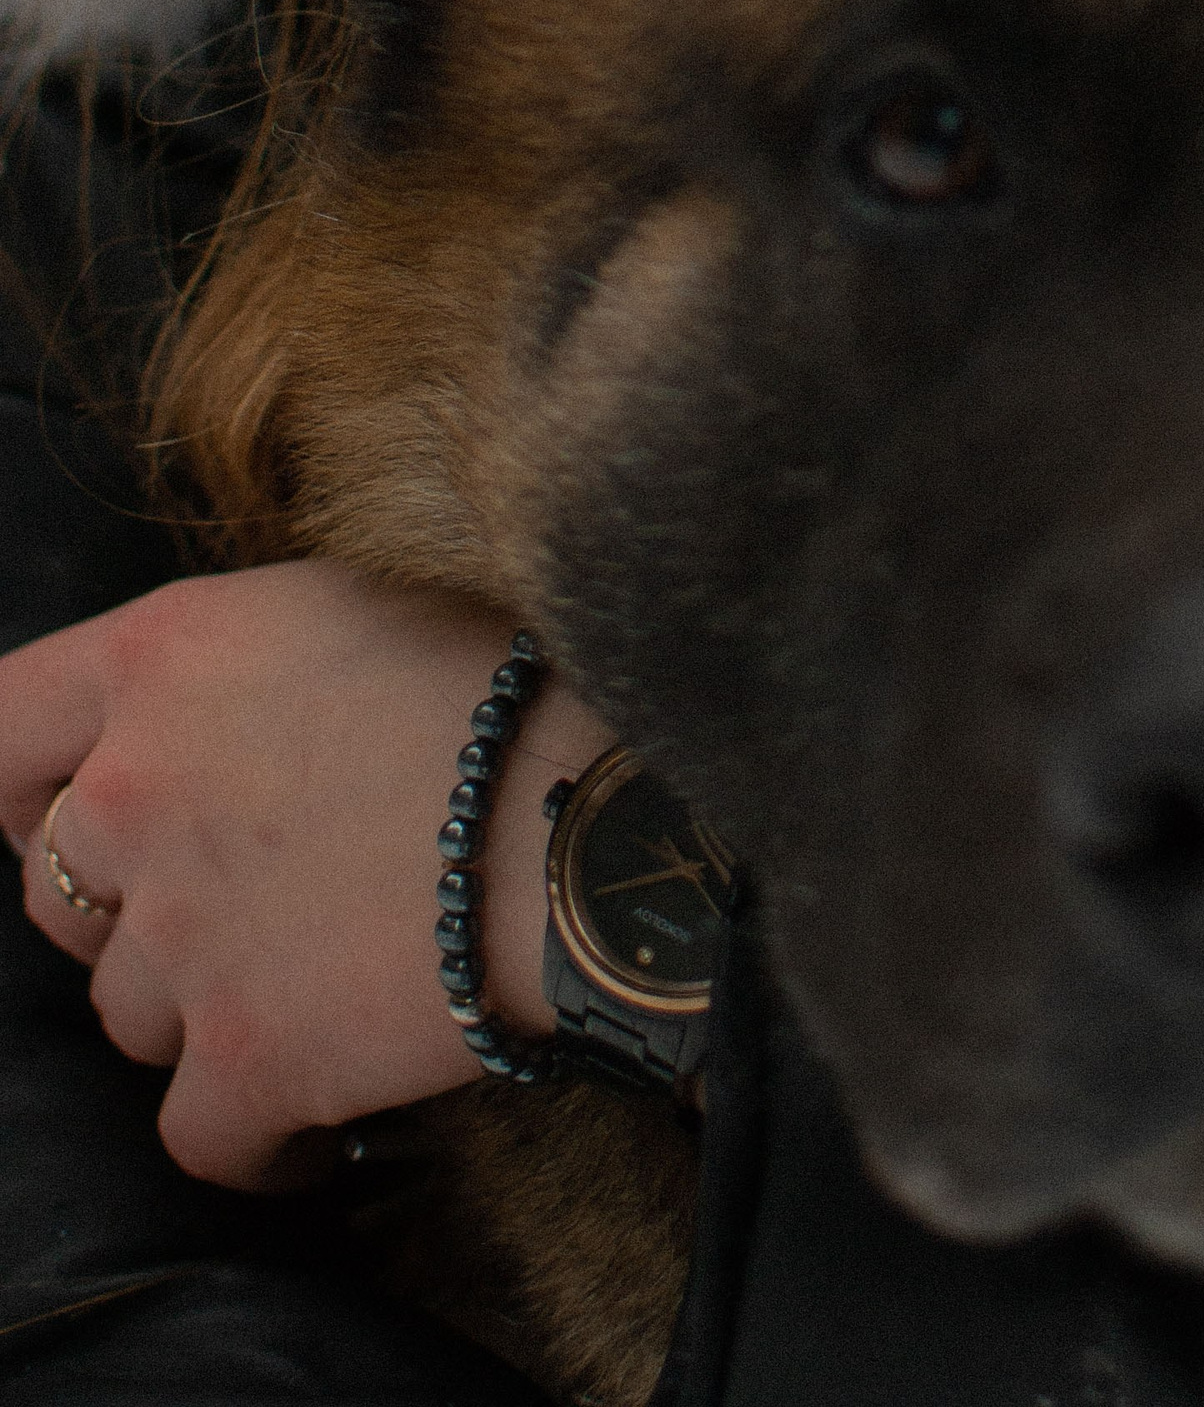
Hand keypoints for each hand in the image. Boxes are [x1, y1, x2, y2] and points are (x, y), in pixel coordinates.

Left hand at [0, 561, 611, 1187]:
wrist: (602, 816)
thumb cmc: (512, 691)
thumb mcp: (349, 611)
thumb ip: (232, 673)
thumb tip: (210, 730)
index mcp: (167, 659)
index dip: (31, 782)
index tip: (72, 806)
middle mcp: (139, 792)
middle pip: (60, 891)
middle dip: (137, 906)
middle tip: (248, 899)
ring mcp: (181, 936)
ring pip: (128, 1014)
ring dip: (203, 1008)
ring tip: (315, 985)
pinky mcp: (246, 1058)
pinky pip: (197, 1136)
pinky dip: (255, 1133)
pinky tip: (318, 1113)